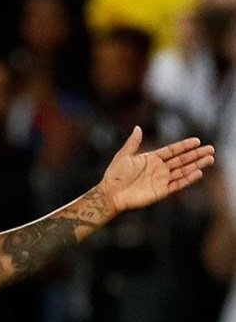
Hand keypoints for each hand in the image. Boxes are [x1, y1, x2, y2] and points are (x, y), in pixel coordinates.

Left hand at [98, 126, 214, 213]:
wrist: (111, 193)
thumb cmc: (115, 175)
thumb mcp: (124, 155)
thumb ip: (133, 142)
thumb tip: (137, 128)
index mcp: (151, 159)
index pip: (172, 151)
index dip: (184, 146)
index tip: (197, 141)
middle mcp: (159, 169)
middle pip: (181, 160)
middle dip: (196, 155)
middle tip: (211, 149)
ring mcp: (161, 180)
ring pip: (183, 171)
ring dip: (196, 165)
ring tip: (210, 159)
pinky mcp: (161, 191)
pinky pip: (177, 184)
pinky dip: (188, 179)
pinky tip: (198, 172)